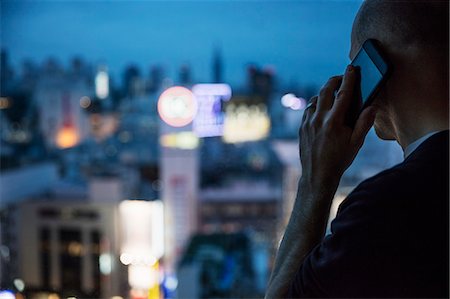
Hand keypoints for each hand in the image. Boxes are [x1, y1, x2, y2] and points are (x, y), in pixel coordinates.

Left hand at [300, 65, 376, 190]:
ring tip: (333, 92)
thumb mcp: (356, 143)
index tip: (352, 68)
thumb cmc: (339, 160)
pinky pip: (308, 109)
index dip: (349, 78)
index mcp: (334, 121)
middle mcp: (318, 119)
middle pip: (326, 90)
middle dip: (335, 80)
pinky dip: (315, 104)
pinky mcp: (301, 127)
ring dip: (324, 92)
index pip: (343, 93)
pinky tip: (322, 107)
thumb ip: (365, 123)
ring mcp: (307, 122)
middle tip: (343, 77)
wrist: (318, 175)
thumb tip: (372, 106)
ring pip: (315, 99)